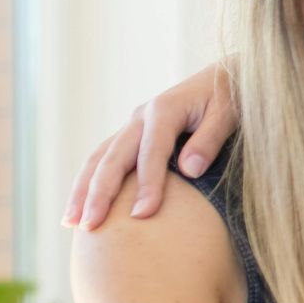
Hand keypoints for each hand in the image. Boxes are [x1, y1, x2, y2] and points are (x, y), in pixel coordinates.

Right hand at [66, 62, 235, 229]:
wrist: (227, 76)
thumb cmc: (232, 98)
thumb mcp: (228, 115)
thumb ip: (209, 141)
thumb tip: (189, 170)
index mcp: (164, 109)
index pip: (150, 153)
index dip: (146, 185)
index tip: (142, 216)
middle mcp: (141, 116)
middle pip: (113, 157)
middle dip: (99, 193)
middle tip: (90, 226)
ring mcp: (133, 125)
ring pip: (99, 158)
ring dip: (82, 190)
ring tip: (71, 222)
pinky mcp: (132, 134)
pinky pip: (103, 158)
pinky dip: (89, 181)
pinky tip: (81, 205)